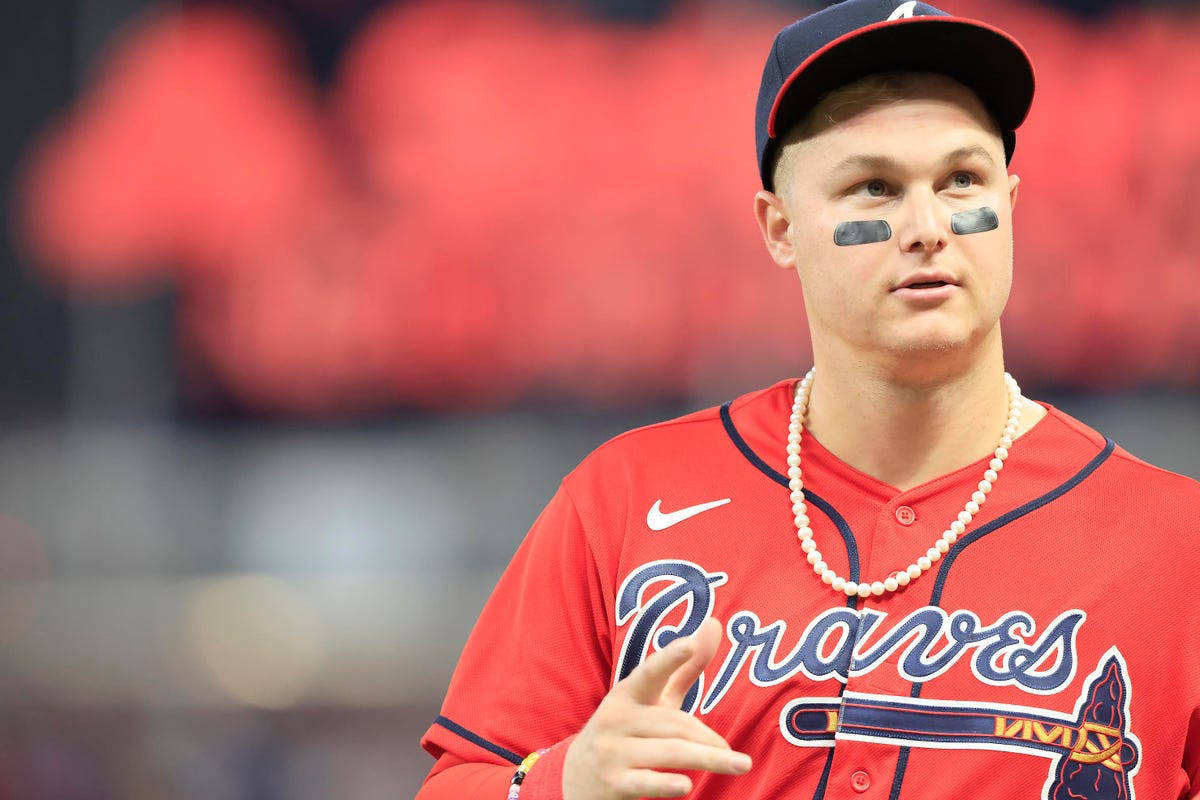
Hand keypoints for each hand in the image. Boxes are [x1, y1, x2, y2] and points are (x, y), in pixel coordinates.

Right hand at [562, 617, 751, 798]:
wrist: (576, 778)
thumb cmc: (626, 731)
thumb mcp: (650, 700)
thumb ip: (683, 668)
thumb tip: (713, 624)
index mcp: (627, 694)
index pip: (650, 672)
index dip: (669, 658)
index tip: (688, 645)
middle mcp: (616, 718)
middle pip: (674, 723)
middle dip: (708, 738)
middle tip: (737, 756)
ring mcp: (612, 752)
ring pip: (668, 752)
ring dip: (707, 759)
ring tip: (739, 764)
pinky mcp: (614, 783)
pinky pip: (645, 782)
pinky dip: (666, 784)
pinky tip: (687, 786)